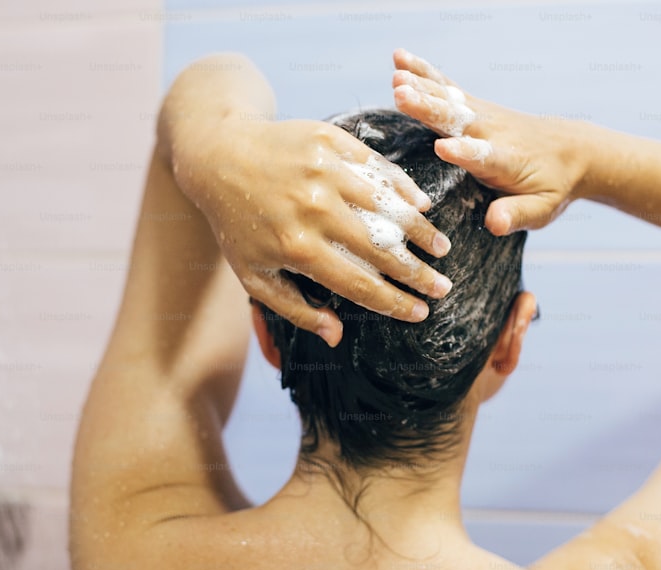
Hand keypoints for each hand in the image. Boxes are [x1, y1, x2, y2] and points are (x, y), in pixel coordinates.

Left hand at [174, 115, 453, 345]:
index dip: (395, 302)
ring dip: (420, 231)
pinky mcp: (330, 141)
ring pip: (388, 208)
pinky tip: (421, 205)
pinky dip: (403, 188)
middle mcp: (315, 209)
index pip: (360, 284)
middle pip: (382, 249)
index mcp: (297, 247)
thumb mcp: (254, 275)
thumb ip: (294, 308)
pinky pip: (378, 168)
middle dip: (418, 273)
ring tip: (441, 248)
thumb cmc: (238, 224)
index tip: (420, 313)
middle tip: (442, 287)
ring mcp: (324, 171)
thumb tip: (335, 336)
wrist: (218, 155)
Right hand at [392, 48, 587, 235]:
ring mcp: (483, 115)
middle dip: (429, 108)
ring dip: (421, 86)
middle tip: (401, 95)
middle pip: (457, 120)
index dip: (465, 153)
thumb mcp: (542, 210)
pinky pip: (445, 87)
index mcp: (507, 161)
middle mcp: (492, 132)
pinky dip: (423, 72)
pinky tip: (399, 59)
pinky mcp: (475, 107)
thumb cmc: (552, 187)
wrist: (573, 150)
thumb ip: (517, 214)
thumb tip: (494, 224)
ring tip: (395, 75)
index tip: (443, 149)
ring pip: (448, 99)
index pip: (485, 156)